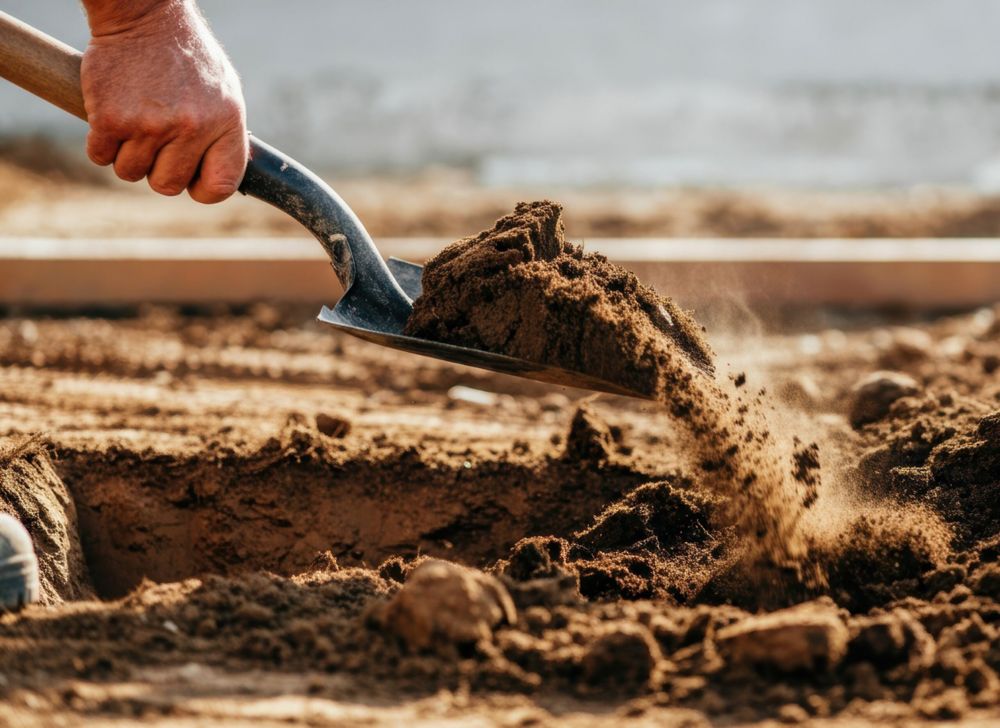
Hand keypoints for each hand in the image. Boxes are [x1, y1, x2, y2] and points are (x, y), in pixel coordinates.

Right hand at [80, 0, 247, 202]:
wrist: (144, 14)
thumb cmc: (187, 58)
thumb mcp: (225, 93)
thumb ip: (225, 138)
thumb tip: (219, 180)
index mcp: (226, 123)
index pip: (221, 186)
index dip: (203, 189)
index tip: (191, 177)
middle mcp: (191, 127)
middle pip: (167, 185)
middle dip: (158, 169)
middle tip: (156, 139)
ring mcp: (150, 124)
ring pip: (130, 172)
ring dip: (127, 154)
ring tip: (136, 120)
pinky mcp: (111, 118)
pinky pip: (100, 156)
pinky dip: (101, 143)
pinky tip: (111, 116)